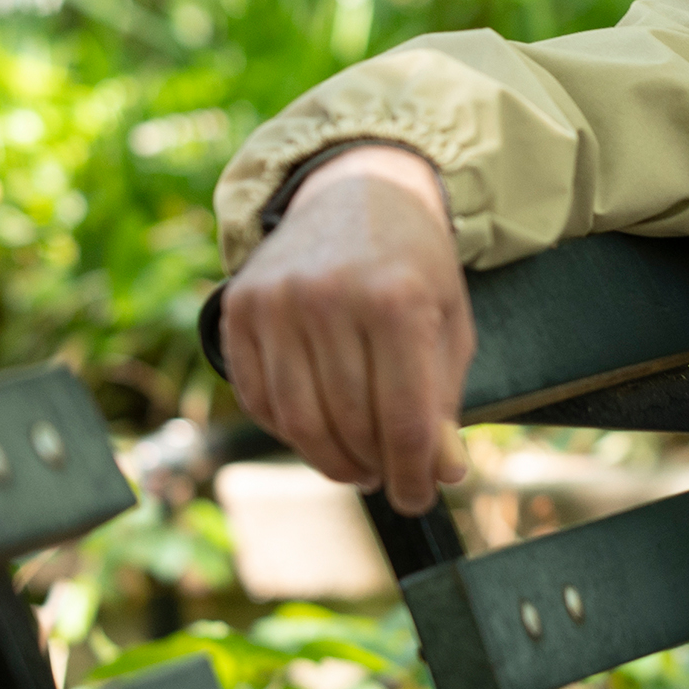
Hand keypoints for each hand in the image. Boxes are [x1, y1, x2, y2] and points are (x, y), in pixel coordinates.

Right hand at [221, 146, 472, 514]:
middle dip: (375, 466)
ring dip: (330, 458)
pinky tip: (316, 430)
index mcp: (397, 300)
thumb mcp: (449, 320)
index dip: (414, 472)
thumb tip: (443, 472)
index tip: (420, 497)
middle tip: (388, 478)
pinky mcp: (239, 308)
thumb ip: (445, 396)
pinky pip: (258, 396)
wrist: (355, 190)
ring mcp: (277, 302)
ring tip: (356, 464)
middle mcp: (331, 298)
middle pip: (350, 424)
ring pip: (299, 420)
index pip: (404, 418)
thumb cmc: (413, 264)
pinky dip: (287, 429)